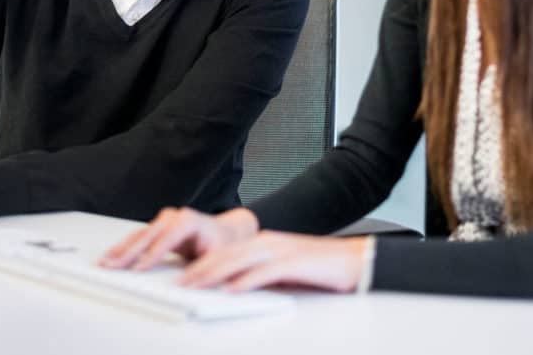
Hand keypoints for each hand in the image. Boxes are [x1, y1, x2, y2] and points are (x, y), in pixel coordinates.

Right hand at [100, 206, 258, 270]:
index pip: (168, 237)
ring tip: (104, 263)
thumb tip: (187, 283)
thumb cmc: (221, 244)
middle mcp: (173, 217)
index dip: (153, 253)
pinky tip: (111, 257)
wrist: (223, 233)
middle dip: (128, 252)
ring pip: (138, 236)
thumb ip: (204, 269)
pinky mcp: (156, 230)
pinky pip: (137, 239)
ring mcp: (163, 222)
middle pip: (147, 235)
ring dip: (120, 250)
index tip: (139, 268)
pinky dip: (123, 249)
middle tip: (112, 265)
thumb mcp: (219, 257)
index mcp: (189, 220)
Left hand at [178, 232, 369, 292]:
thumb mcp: (282, 271)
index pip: (224, 253)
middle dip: (198, 270)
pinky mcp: (295, 263)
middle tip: (178, 284)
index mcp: (263, 243)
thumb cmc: (319, 269)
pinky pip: (265, 272)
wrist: (355, 261)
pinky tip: (232, 290)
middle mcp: (267, 243)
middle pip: (225, 255)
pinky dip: (246, 281)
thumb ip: (258, 276)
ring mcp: (281, 251)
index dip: (200, 264)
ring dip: (214, 274)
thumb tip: (232, 290)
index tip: (181, 277)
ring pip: (239, 261)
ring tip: (194, 286)